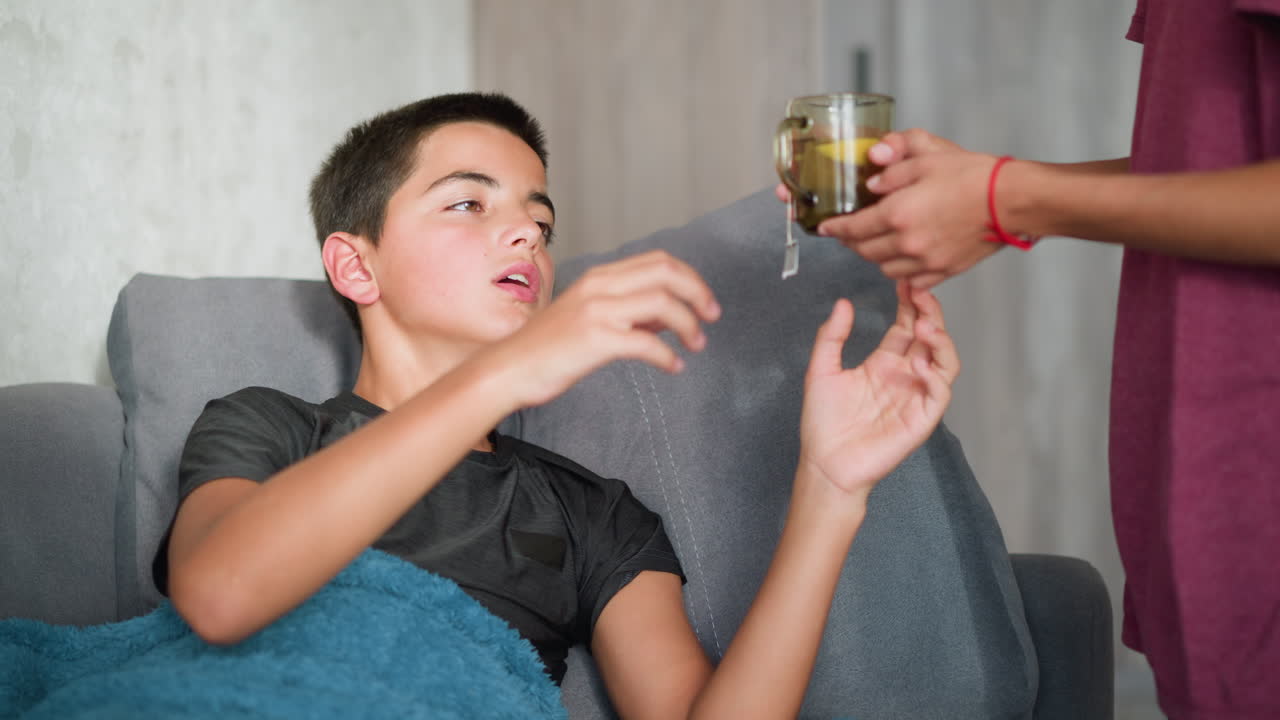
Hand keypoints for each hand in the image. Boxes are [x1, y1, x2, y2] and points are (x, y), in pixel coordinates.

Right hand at [488, 250, 720, 407]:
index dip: (690, 278)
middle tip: (712, 317)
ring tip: (696, 345)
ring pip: (663, 303)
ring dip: (689, 325)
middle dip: (699, 293)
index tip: (705, 301)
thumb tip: (668, 316)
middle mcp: (600, 286)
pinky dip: (668, 356)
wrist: (506, 370)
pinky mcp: (595, 339)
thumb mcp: (588, 317)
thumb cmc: (545, 349)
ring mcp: (597, 311)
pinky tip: (673, 367)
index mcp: (600, 276)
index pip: (658, 261)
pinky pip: (647, 343)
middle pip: (667, 272)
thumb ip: (628, 312)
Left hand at [776, 129, 1003, 289]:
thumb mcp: (928, 154)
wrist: (1012, 201)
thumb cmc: (973, 175)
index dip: (835, 228)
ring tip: (875, 243)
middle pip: (865, 251)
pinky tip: (903, 259)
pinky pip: (912, 281)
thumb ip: (893, 164)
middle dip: (852, 242)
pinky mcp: (944, 271)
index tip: (825, 227)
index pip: (853, 227)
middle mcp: (907, 243)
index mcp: (898, 213)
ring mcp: (926, 261)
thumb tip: (871, 175)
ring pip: (885, 268)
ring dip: (875, 257)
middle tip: (849, 233)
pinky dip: (901, 272)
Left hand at [795, 281, 958, 502]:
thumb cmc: (822, 423)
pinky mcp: (920, 420)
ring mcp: (915, 397)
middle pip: (929, 338)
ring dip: (940, 341)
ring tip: (924, 324)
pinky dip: (936, 377)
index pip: (905, 327)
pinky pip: (939, 394)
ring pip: (944, 362)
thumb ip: (831, 337)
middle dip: (929, 313)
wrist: (824, 463)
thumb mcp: (821, 371)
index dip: (909, 304)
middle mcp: (904, 377)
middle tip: (920, 291)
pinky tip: (919, 364)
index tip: (904, 282)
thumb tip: (842, 303)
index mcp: (884, 364)